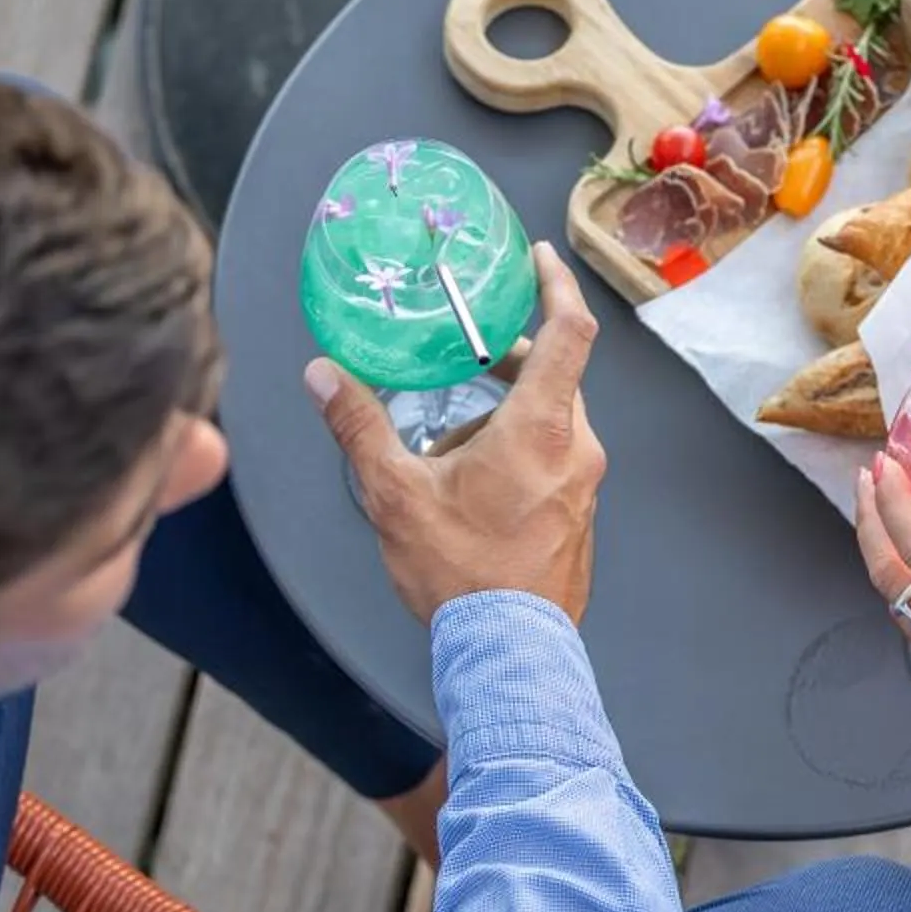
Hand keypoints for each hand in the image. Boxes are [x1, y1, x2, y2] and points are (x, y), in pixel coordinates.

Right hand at [307, 242, 605, 623]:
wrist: (511, 653)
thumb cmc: (463, 576)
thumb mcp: (396, 494)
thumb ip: (360, 426)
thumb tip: (326, 376)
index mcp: (543, 428)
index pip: (569, 331)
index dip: (556, 285)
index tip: (539, 258)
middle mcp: (577, 448)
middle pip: (553, 377)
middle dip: (507, 363)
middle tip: (465, 361)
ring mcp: (585, 485)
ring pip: (550, 422)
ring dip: (504, 417)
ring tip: (449, 449)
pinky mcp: (580, 515)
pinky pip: (554, 460)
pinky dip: (518, 453)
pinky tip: (471, 487)